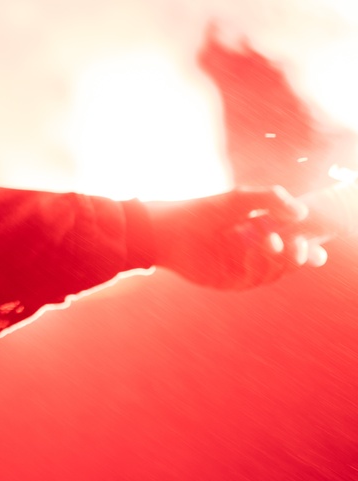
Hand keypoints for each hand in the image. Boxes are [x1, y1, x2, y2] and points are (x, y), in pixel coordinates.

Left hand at [145, 185, 326, 289]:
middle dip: (299, 254)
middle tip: (301, 245)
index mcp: (256, 233)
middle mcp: (250, 253)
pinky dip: (260, 264)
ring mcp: (240, 268)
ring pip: (274, 272)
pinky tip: (255, 249)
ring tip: (273, 239)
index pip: (289, 242)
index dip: (306, 243)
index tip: (314, 237)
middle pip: (287, 261)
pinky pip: (255, 279)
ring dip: (280, 258)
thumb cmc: (200, 211)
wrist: (166, 231)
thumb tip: (302, 212)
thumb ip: (271, 199)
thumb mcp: (239, 200)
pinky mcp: (229, 281)